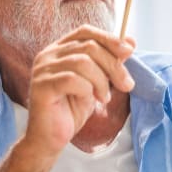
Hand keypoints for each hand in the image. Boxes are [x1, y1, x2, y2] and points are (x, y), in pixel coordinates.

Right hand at [24, 25, 134, 156]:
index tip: (129, 51)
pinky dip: (88, 89)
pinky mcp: (42, 86)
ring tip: (104, 98)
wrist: (51, 139)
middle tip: (126, 85)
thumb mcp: (96, 82)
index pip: (85, 32)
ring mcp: (43, 69)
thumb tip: (130, 41)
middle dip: (113, 65)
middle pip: (89, 46)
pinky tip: (90, 100)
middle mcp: (48, 55)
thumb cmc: (71, 110)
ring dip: (102, 81)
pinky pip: (72, 79)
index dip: (109, 38)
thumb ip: (109, 62)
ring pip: (82, 62)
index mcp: (59, 50)